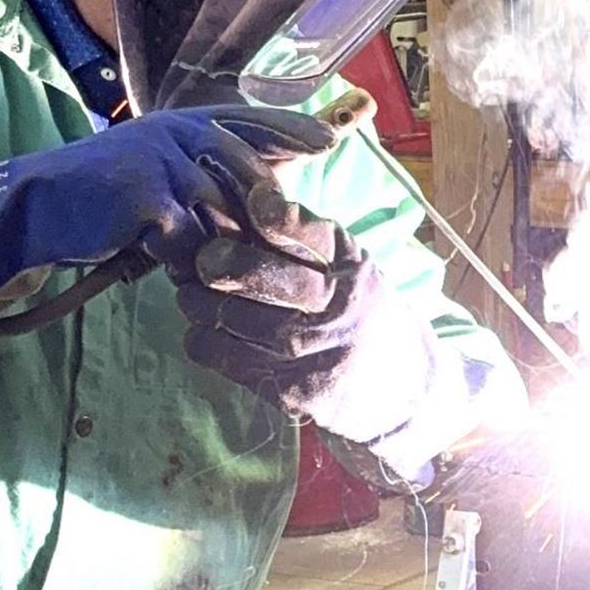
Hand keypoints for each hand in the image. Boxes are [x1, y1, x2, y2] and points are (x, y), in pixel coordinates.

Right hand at [0, 105, 332, 345]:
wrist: (39, 208)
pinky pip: (191, 239)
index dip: (294, 129)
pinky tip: (182, 275)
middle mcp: (180, 131)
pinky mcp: (148, 198)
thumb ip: (206, 172)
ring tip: (227, 271)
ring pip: (225, 212)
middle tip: (288, 245)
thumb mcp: (160, 167)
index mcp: (187, 121)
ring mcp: (164, 160)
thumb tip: (266, 188)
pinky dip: (190, 262)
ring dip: (227, 247)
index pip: (254, 119)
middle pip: (251, 172)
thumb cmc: (106, 196)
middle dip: (270, 213)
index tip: (330, 142)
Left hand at [174, 214, 514, 485]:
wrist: (399, 384)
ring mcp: (311, 352)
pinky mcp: (289, 390)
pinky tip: (203, 327)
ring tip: (190, 290)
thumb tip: (240, 199)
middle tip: (204, 257)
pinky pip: (225, 359)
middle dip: (229, 262)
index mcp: (353, 266)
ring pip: (235, 319)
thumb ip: (306, 239)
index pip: (316, 235)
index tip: (254, 199)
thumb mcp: (352, 265)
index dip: (281, 216)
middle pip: (272, 279)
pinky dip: (203, 338)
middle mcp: (336, 306)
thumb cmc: (361, 307)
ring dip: (200, 301)